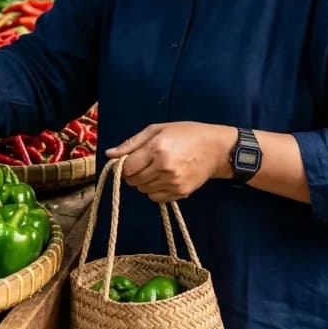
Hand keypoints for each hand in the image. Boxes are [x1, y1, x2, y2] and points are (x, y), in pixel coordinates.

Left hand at [107, 123, 230, 202]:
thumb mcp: (157, 129)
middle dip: (133, 173)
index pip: (127, 168)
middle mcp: (164, 168)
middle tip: (144, 163)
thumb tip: (109, 154)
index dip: (124, 165)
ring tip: (157, 169)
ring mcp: (173, 183)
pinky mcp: (181, 193)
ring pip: (143, 191)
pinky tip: (164, 178)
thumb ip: (131, 143)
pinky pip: (156, 198)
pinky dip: (155, 190)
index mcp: (156, 149)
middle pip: (133, 181)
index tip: (131, 160)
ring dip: (144, 182)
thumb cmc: (187, 134)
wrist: (217, 149)